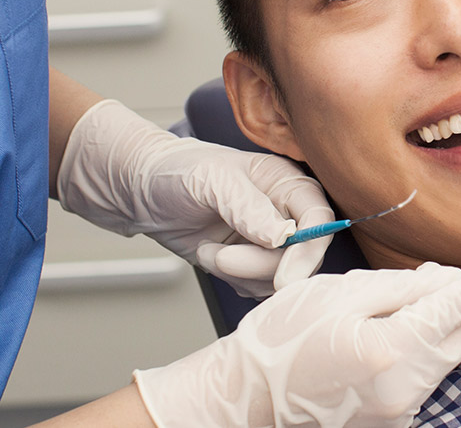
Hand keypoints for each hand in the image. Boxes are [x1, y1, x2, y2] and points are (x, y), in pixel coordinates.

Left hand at [57, 99, 332, 296]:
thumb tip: (283, 237)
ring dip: (240, 273)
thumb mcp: (211, 180)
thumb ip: (249, 206)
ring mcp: (270, 240)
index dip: (310, 249)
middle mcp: (286, 211)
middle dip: (261, 266)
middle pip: (304, 256)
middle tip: (222, 259)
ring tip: (209, 250)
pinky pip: (259, 288)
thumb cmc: (176, 171)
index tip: (285, 276)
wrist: (142, 191)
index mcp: (287, 181)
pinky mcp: (252, 263)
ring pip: (281, 277)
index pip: (319, 218)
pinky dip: (233, 282)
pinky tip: (211, 257)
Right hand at [134, 243, 460, 427]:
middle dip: (448, 299)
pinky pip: (426, 372)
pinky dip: (414, 349)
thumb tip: (450, 281)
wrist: (250, 396)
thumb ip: (403, 286)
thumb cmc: (286, 338)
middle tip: (400, 288)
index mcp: (391, 348)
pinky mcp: (396, 419)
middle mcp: (406, 387)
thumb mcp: (340, 292)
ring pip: (446, 351)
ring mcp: (402, 409)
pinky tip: (371, 345)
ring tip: (373, 320)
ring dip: (430, 325)